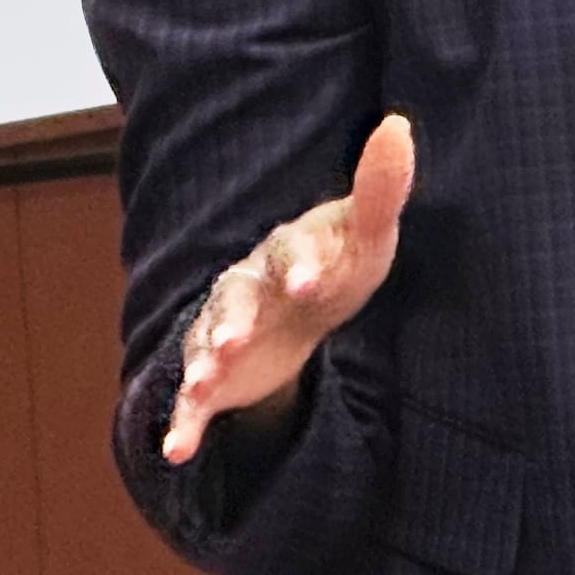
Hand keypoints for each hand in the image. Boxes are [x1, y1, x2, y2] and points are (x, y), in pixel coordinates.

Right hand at [159, 114, 414, 466]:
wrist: (301, 306)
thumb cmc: (339, 263)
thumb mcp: (367, 234)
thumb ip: (381, 187)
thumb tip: (398, 122)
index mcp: (285, 250)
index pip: (289, 251)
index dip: (298, 266)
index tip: (309, 285)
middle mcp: (245, 286)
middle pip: (233, 298)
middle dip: (232, 319)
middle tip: (234, 341)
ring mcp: (224, 330)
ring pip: (205, 342)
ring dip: (202, 362)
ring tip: (203, 382)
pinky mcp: (215, 374)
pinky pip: (193, 399)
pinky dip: (183, 424)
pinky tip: (177, 452)